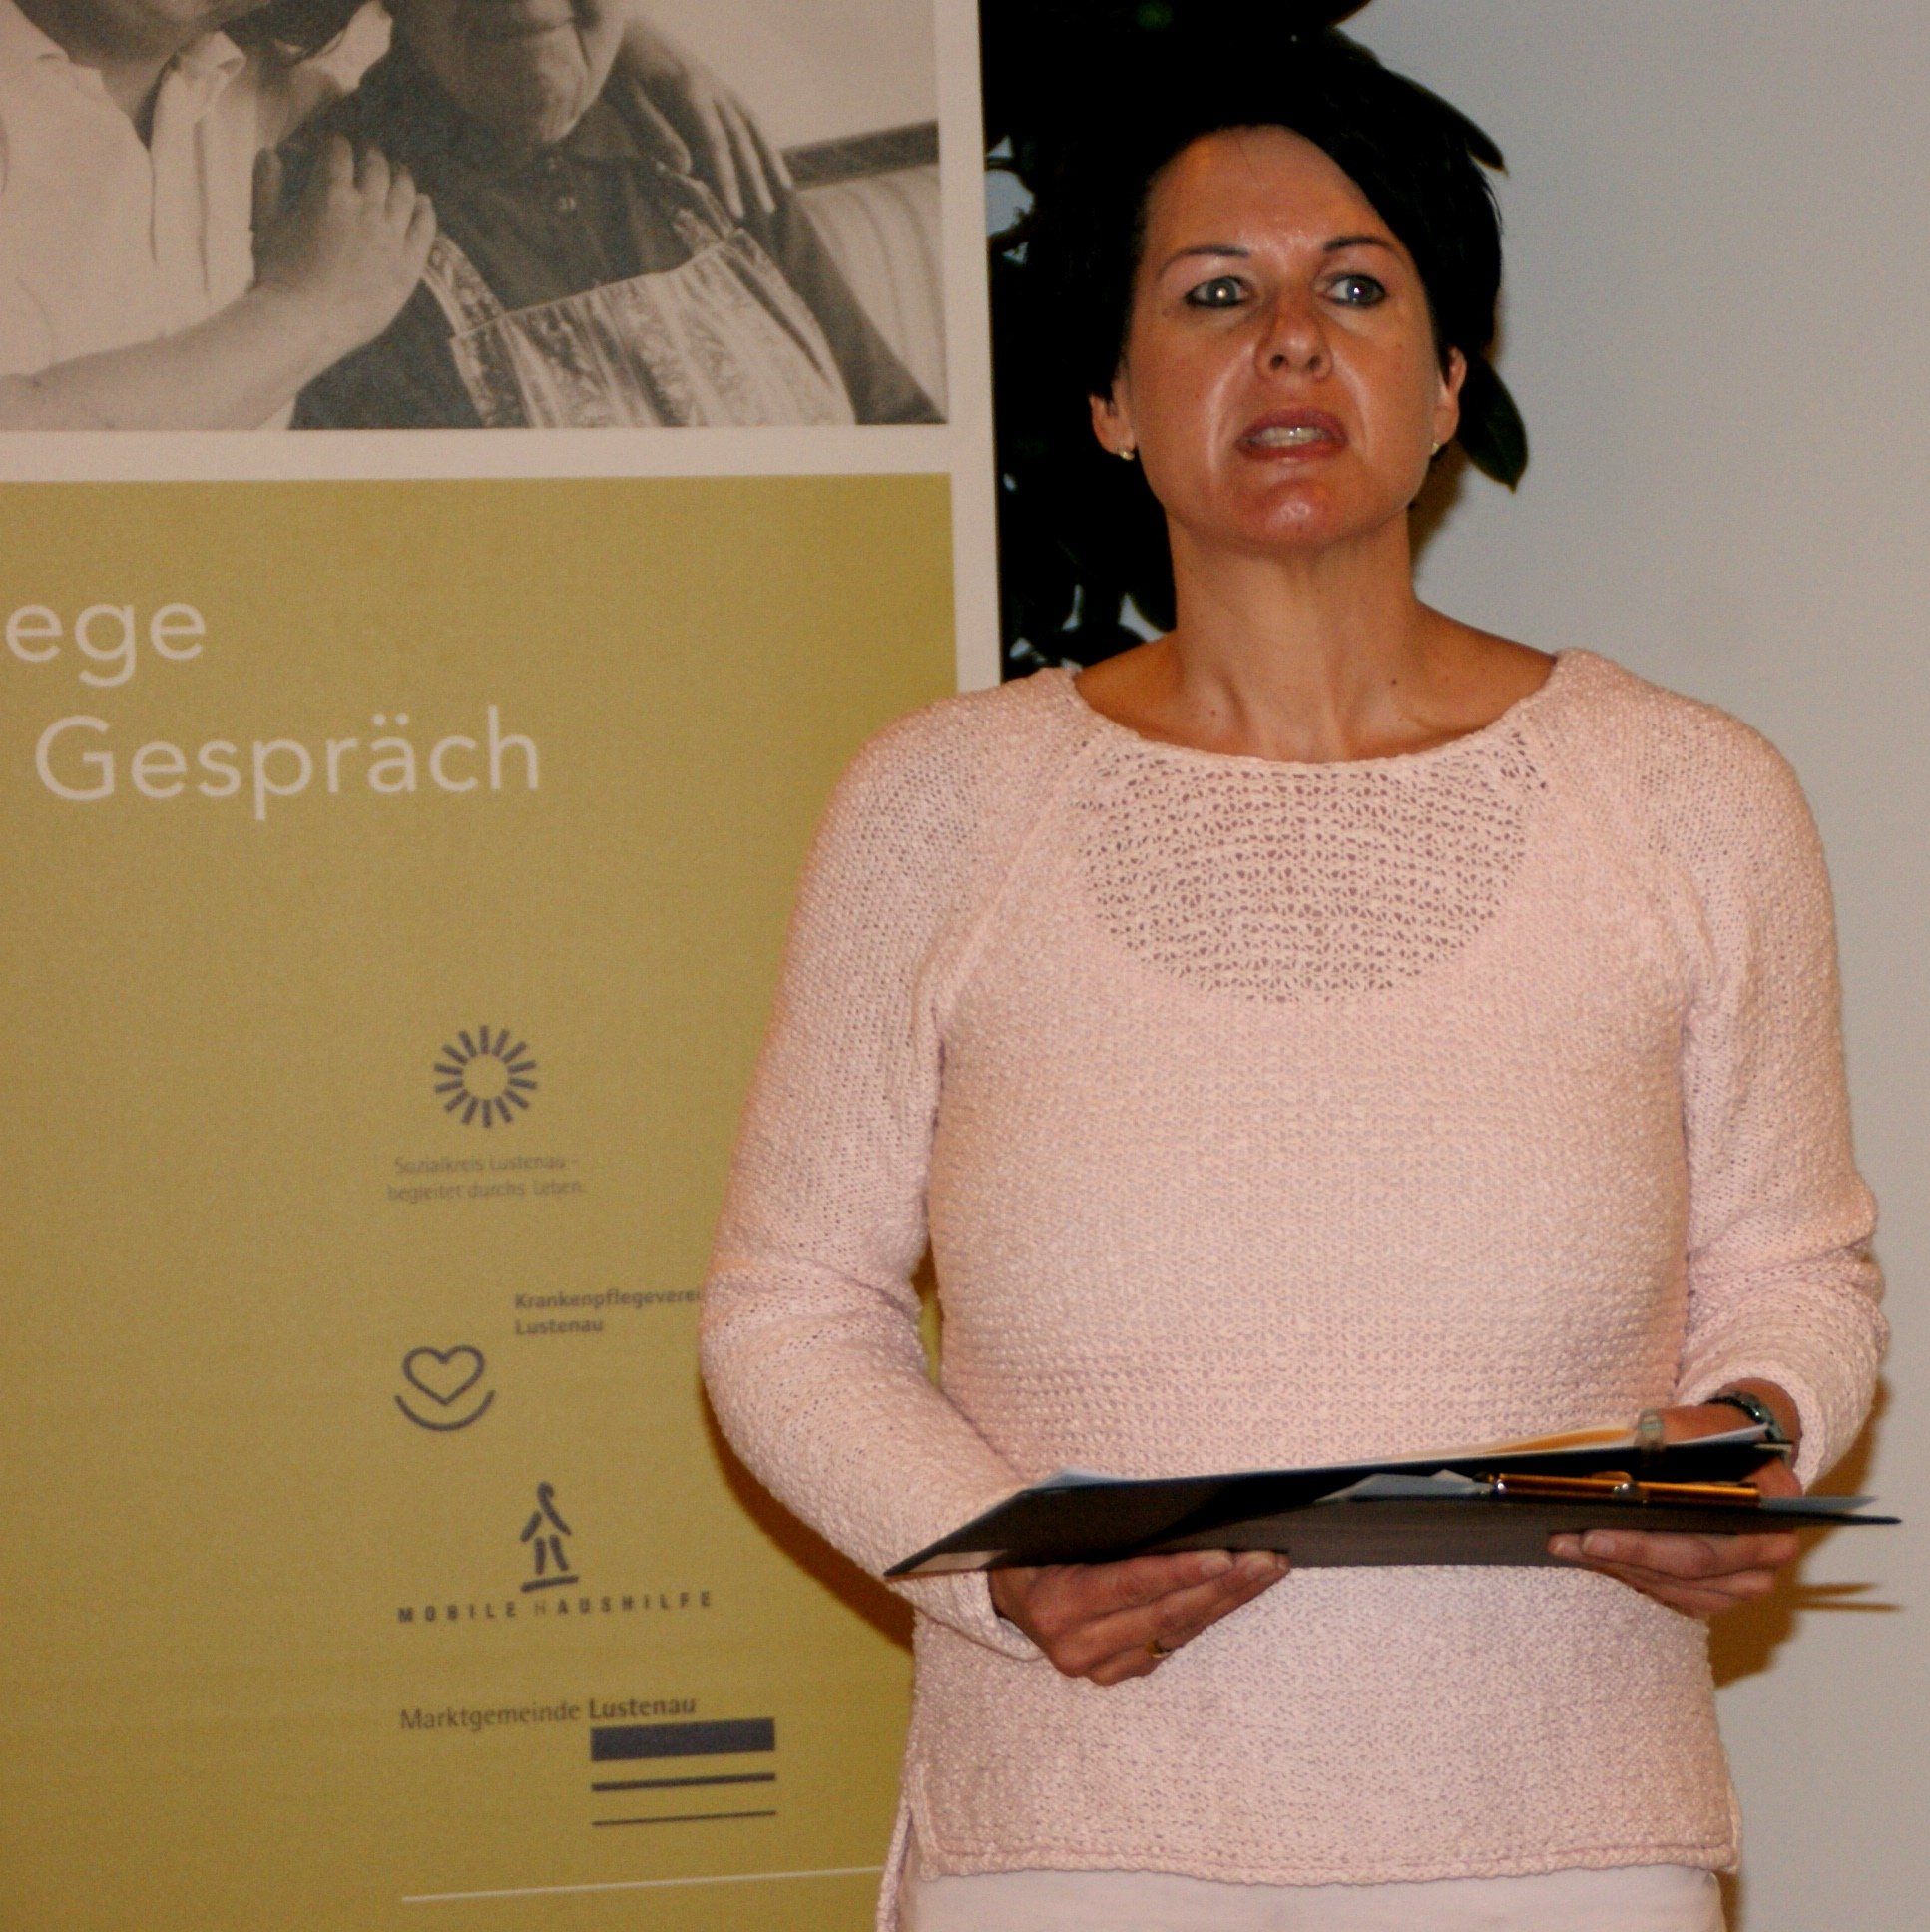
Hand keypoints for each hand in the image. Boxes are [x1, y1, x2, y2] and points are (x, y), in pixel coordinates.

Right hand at [252, 138, 434, 359]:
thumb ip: (267, 185)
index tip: (337, 144)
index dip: (337, 143)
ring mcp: (391, 239)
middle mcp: (367, 211)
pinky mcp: (408, 267)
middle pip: (377, 169)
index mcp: (331, 194)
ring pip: (404, 194)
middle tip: (371, 152)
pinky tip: (424, 203)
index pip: (339, 153)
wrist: (305, 323)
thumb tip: (269, 152)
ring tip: (400, 171)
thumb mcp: (266, 225)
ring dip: (402, 177)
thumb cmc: (278, 277)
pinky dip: (425, 211)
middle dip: (372, 154)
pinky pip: (424, 231)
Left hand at [615, 15, 791, 215]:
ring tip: (784, 189)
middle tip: (767, 211)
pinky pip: (746, 114)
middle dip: (756, 177)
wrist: (621, 26)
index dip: (728, 179)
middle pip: (741, 138)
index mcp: (689, 90)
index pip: (716, 144)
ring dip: (770, 158)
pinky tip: (769, 159)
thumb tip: (687, 169)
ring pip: (752, 124)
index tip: (736, 211)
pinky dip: (761, 139)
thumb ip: (657, 132)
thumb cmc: (620, 65)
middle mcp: (711, 86)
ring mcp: (716, 83)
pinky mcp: (715, 84)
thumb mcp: (629, 99)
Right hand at [989, 1548, 1288, 1684]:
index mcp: (1054, 1606)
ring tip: (1267, 1568)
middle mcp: (1074, 1647)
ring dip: (1227, 1599)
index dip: (1178, 1572)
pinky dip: (1205, 1613)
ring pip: (1175, 1632)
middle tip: (1266, 1558)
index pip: (1127, 1586)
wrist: (1001, 1590)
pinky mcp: (1115, 1673)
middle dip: (1221, 1586)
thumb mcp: (1055, 1523)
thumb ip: (1105, 1526)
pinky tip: (1238, 1589)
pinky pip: (1170, 1642)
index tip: (1224, 1555)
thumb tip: (1178, 1514)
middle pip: (1163, 1615)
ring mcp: (1096, 1667)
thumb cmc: (1033, 1538)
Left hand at [1548, 1394, 1804, 1615]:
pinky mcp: (1728, 1589)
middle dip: (1621, 1557)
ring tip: (1567, 1546)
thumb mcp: (1694, 1424)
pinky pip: (1679, 1595)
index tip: (1591, 1535)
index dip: (1644, 1545)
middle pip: (1686, 1572)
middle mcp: (1770, 1553)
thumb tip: (1618, 1458)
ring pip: (1679, 1589)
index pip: (1702, 1545)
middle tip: (1565, 1542)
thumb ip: (1664, 1439)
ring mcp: (1752, 1578)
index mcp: (1772, 1509)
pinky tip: (1597, 1558)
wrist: (1745, 1451)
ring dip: (1622, 1569)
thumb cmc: (1717, 1434)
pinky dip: (1638, 1576)